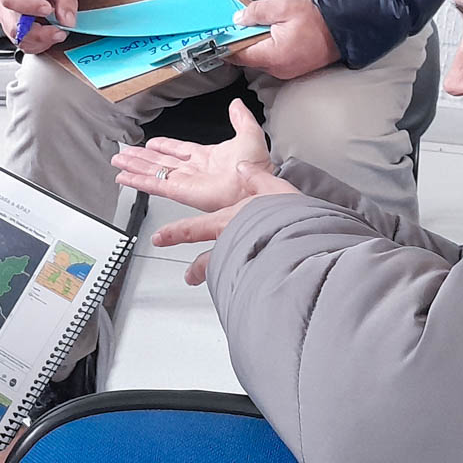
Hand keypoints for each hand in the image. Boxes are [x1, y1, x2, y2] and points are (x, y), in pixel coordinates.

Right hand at [0, 0, 76, 55]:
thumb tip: (67, 20)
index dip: (29, 6)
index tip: (48, 9)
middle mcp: (6, 7)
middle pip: (14, 27)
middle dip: (40, 33)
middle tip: (59, 31)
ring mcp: (9, 24)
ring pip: (21, 40)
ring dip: (44, 40)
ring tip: (58, 32)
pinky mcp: (17, 36)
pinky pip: (27, 47)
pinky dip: (42, 45)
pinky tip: (50, 35)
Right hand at [111, 99, 272, 210]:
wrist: (255, 186)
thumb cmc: (258, 167)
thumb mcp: (249, 134)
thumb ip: (241, 118)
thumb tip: (236, 104)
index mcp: (207, 157)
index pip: (179, 150)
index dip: (164, 145)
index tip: (151, 143)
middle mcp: (193, 170)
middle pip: (160, 162)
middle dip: (141, 158)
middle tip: (124, 154)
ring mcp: (185, 181)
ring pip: (153, 172)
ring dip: (134, 167)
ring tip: (118, 162)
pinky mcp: (180, 191)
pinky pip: (154, 184)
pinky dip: (138, 181)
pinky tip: (125, 177)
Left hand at [153, 170, 301, 283]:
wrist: (304, 241)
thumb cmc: (289, 216)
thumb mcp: (272, 187)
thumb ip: (255, 178)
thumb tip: (243, 168)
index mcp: (229, 222)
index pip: (193, 229)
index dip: (174, 233)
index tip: (159, 238)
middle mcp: (232, 245)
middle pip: (208, 261)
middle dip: (197, 269)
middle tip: (188, 277)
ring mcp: (245, 264)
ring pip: (225, 275)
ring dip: (218, 282)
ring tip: (220, 292)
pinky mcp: (260, 276)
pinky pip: (245, 282)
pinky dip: (242, 287)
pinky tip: (244, 294)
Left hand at [228, 0, 339, 79]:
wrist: (343, 28)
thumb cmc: (317, 19)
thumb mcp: (284, 7)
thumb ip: (257, 12)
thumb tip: (237, 19)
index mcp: (273, 56)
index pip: (239, 56)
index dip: (227, 46)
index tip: (219, 37)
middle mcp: (278, 69)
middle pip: (248, 59)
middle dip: (242, 43)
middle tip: (240, 26)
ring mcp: (286, 72)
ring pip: (260, 61)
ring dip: (256, 46)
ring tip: (260, 29)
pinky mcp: (292, 70)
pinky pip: (271, 61)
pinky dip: (267, 50)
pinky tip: (273, 36)